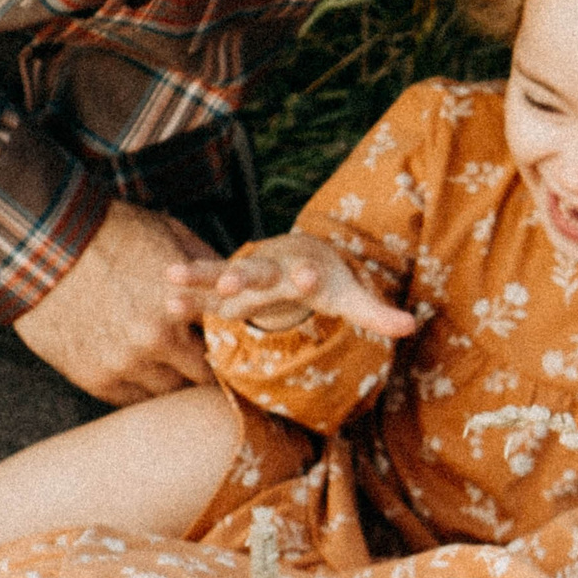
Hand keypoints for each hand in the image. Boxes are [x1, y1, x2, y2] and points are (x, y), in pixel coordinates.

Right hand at [14, 201, 217, 403]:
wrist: (42, 244)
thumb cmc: (109, 233)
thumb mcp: (170, 235)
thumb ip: (210, 268)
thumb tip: (237, 288)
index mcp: (182, 305)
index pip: (228, 342)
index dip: (233, 343)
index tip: (233, 343)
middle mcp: (156, 341)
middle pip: (203, 377)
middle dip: (207, 367)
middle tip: (206, 360)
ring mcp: (124, 363)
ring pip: (169, 393)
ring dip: (174, 381)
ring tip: (172, 366)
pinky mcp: (95, 378)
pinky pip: (133, 400)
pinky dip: (142, 389)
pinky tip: (142, 370)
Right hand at [163, 233, 417, 339]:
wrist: (295, 252)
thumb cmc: (324, 278)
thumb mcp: (349, 295)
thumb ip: (377, 312)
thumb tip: (413, 325)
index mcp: (303, 270)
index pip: (307, 274)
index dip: (308, 276)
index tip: (308, 276)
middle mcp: (271, 269)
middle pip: (258, 272)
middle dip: (247, 275)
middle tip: (235, 279)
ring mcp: (244, 277)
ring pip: (220, 275)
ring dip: (200, 276)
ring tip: (174, 276)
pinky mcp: (224, 290)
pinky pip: (201, 293)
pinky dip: (185, 293)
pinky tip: (164, 296)